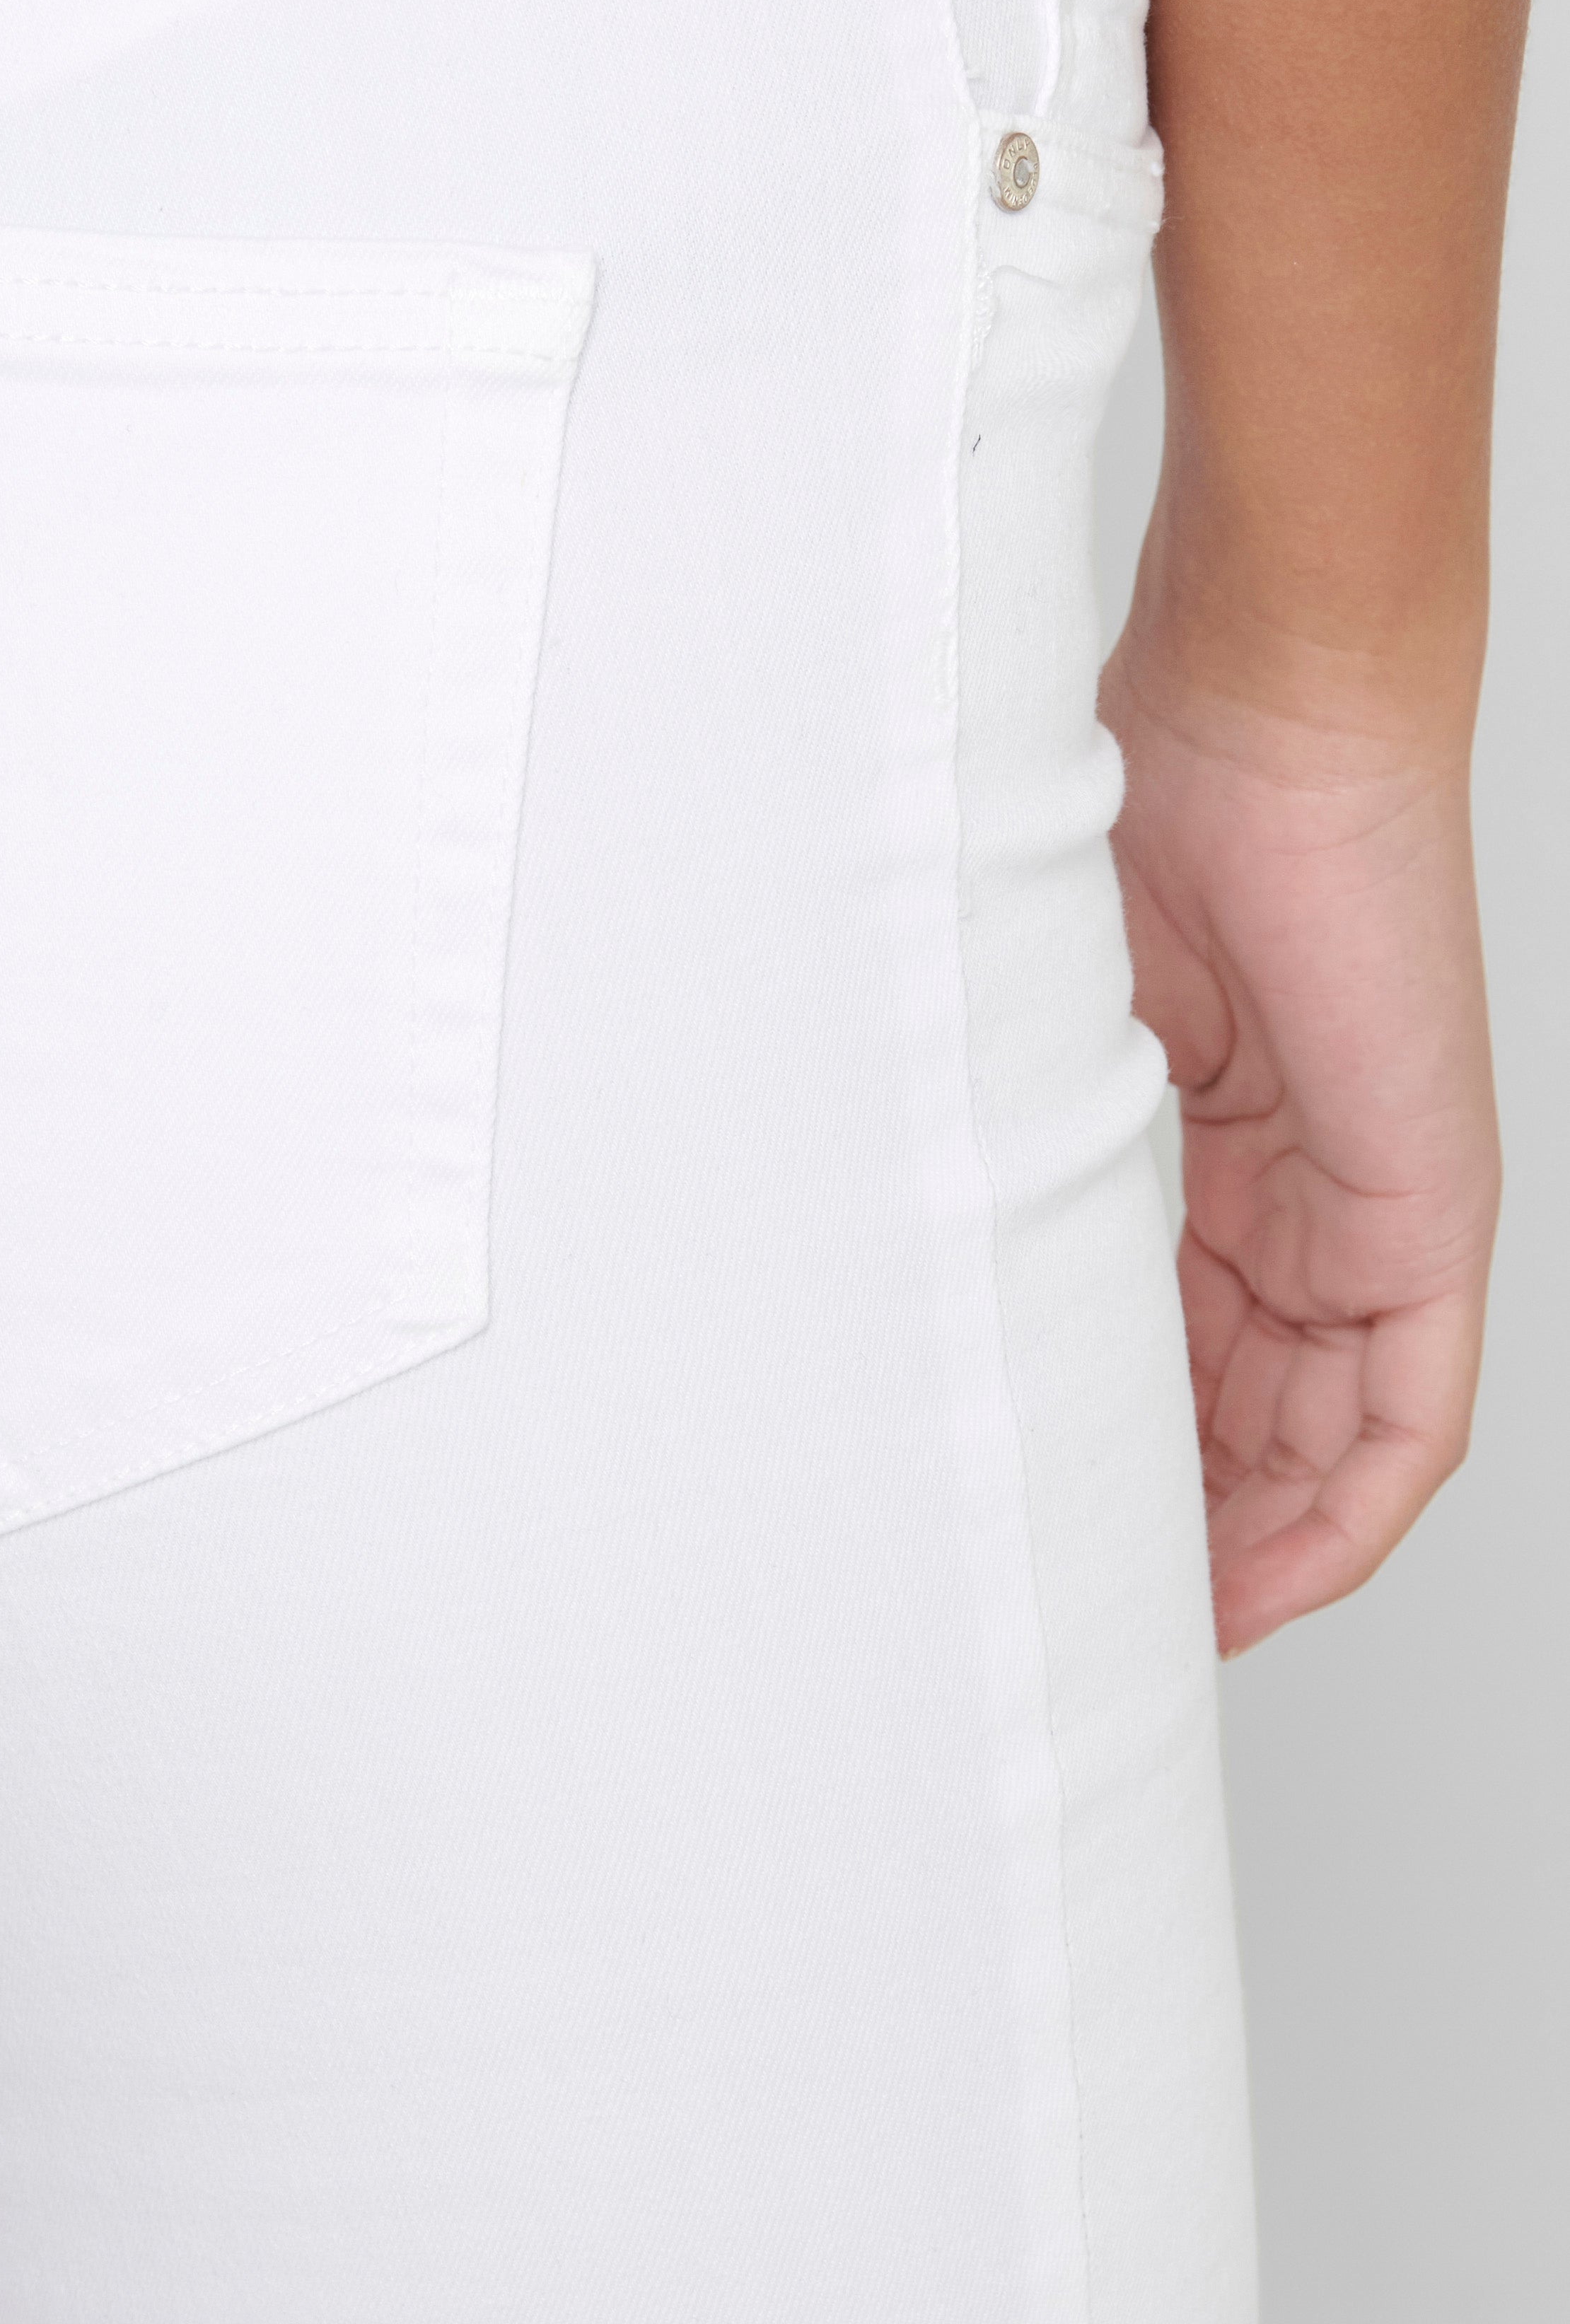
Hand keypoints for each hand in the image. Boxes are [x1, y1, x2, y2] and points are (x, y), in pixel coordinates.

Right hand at [1103, 622, 1499, 1657]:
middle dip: (1187, 1519)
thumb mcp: (1047, 999)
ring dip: (1258, 1540)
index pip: (1190, 1335)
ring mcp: (1381, 1201)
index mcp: (1218, 1130)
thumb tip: (891, 1207)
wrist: (1270, 708)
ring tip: (1163, 1615)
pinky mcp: (1432, 1210)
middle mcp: (1312, 1182)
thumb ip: (1013, 1107)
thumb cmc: (1146, 795)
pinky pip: (1412, 1413)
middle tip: (1094, 1597)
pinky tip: (1274, 1573)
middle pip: (1263, 1407)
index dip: (1133, 1440)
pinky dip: (1347, 1510)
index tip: (1050, 1514)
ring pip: (1333, 1431)